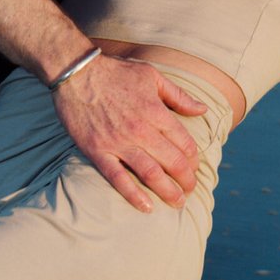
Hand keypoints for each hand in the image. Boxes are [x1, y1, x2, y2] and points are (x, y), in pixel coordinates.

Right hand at [50, 54, 208, 212]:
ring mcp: (118, 142)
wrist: (76, 73)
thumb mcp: (153, 76)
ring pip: (150, 173)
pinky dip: (133, 194)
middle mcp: (141, 130)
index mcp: (156, 112)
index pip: (184, 142)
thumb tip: (203, 109)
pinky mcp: (97, 151)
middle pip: (172, 161)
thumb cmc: (116, 72)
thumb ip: (179, 96)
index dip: (194, 158)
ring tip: (178, 202)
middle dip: (186, 179)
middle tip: (191, 189)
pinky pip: (117, 178)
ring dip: (167, 191)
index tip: (195, 166)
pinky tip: (146, 207)